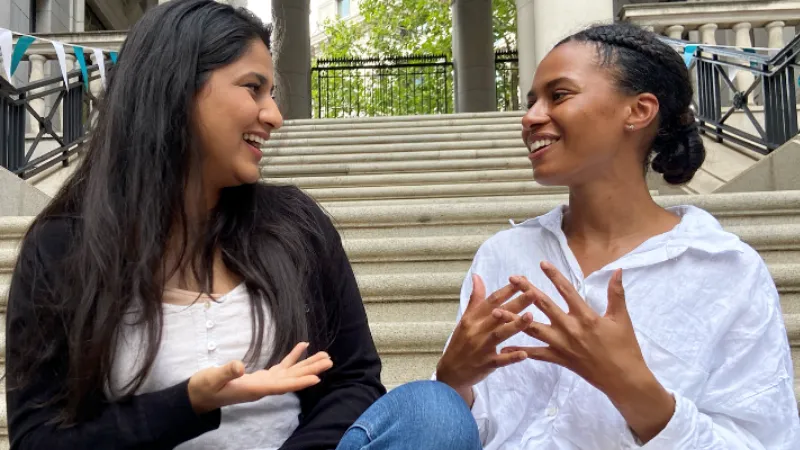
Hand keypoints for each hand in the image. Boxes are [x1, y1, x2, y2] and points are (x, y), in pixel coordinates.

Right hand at [188, 342, 332, 413]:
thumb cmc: (204, 388)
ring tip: (324, 355)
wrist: (198, 396)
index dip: (299, 382)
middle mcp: (263, 387)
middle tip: (329, 361)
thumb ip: (226, 372)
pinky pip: (281, 367)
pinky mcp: (260, 377)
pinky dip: (293, 357)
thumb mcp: (212, 379)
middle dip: (311, 370)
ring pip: (290, 373)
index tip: (317, 378)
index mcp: (255, 389)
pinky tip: (303, 346)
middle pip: (291, 379)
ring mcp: (263, 382)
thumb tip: (239, 366)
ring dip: (307, 364)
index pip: (282, 386)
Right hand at [435, 273, 535, 405]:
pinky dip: (512, 357)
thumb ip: (475, 299)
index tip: (522, 280)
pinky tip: (524, 353)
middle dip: (516, 303)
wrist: (450, 372)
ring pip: (499, 335)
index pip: (491, 301)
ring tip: (531, 316)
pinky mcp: (487, 364)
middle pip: (498, 314)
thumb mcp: (465, 320)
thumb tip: (477, 276)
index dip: (506, 290)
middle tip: (533, 293)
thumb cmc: (461, 342)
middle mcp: (476, 330)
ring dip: (515, 326)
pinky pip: (500, 360)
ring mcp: (481, 348)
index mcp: (472, 318)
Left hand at [496, 263, 674, 441]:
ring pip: (533, 329)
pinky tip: (504, 347)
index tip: (542, 263)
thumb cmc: (624, 347)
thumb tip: (617, 270)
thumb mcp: (622, 318)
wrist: (623, 378)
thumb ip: (616, 293)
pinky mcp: (559, 358)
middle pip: (544, 306)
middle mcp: (570, 328)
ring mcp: (562, 344)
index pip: (567, 291)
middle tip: (512, 279)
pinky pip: (537, 354)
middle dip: (527, 291)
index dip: (554, 276)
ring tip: (496, 311)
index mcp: (586, 316)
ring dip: (514, 319)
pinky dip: (520, 351)